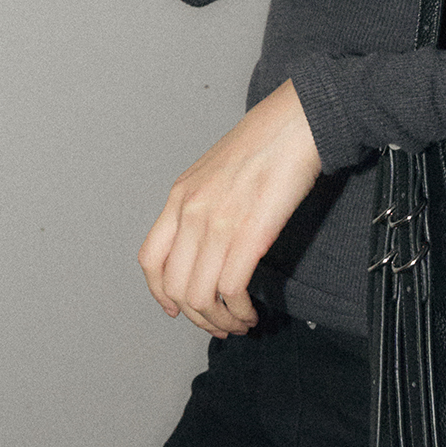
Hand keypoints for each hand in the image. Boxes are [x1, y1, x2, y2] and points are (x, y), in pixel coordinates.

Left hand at [138, 80, 321, 338]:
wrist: (295, 122)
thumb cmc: (264, 142)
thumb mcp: (214, 171)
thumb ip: (201, 205)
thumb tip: (205, 243)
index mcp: (179, 196)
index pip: (150, 259)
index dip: (160, 293)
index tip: (176, 309)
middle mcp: (191, 212)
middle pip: (175, 286)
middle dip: (197, 316)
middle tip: (218, 325)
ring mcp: (218, 223)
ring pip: (201, 295)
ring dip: (219, 320)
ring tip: (238, 323)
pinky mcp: (250, 233)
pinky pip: (231, 289)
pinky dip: (239, 311)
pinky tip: (251, 312)